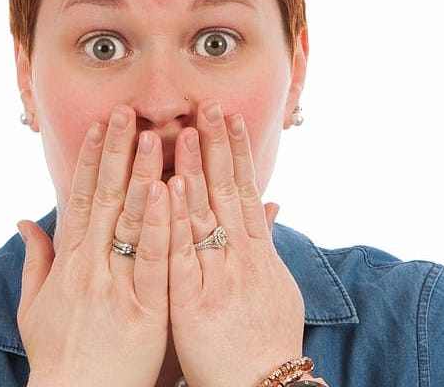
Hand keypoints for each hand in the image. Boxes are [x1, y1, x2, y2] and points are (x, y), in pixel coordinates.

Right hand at [16, 106, 170, 385]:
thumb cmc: (58, 356)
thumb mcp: (35, 308)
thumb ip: (36, 260)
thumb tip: (26, 220)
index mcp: (68, 265)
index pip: (81, 199)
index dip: (90, 160)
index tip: (100, 126)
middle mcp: (91, 268)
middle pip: (106, 199)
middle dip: (117, 152)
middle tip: (128, 111)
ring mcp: (119, 287)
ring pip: (132, 221)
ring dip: (144, 174)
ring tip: (156, 136)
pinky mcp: (147, 310)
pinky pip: (157, 260)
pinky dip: (162, 223)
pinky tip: (171, 191)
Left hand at [168, 100, 304, 386]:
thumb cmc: (263, 340)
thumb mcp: (274, 287)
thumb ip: (267, 243)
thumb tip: (272, 204)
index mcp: (257, 254)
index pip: (245, 191)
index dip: (236, 152)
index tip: (228, 116)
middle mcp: (242, 260)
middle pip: (228, 192)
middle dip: (218, 146)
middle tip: (210, 103)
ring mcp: (218, 279)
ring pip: (206, 214)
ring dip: (196, 170)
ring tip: (186, 129)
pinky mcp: (193, 303)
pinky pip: (181, 254)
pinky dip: (176, 219)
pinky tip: (169, 186)